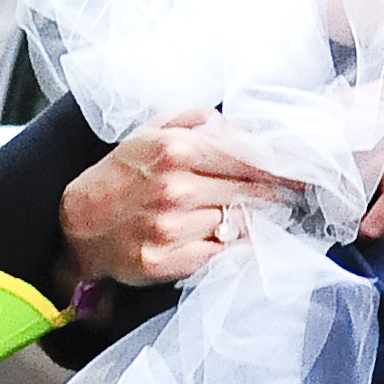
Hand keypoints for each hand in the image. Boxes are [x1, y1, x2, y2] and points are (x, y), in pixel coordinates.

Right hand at [56, 112, 288, 288]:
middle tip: (288, 197)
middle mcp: (174, 188)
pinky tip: (237, 239)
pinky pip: (223, 255)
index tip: (304, 173)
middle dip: (275, 195)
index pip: (249, 156)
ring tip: (258, 217)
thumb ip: (199, 122)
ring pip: (240, 224)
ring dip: (257, 222)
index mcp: (175, 149)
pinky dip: (237, 248)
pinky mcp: (165, 262)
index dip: (284, 166)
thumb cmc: (122, 175)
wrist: (79, 226)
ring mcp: (169, 228)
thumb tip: (243, 130)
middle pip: (252, 191)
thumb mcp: (152, 131)